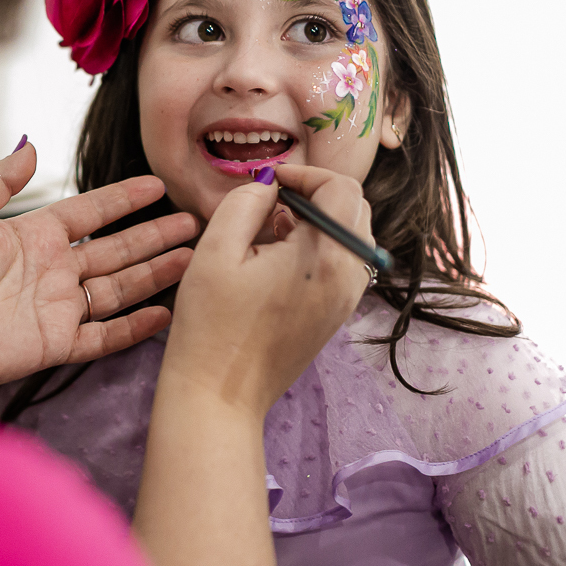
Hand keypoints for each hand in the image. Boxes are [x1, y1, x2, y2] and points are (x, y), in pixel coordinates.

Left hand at [0, 142, 197, 391]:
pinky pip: (105, 335)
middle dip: (154, 235)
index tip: (157, 184)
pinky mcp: (57, 343)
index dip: (123, 198)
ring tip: (191, 257)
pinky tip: (165, 313)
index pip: (90, 212)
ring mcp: (58, 307)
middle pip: (116, 249)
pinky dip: (135, 327)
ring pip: (120, 288)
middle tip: (193, 222)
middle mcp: (53, 270)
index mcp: (34, 235)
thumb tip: (31, 145)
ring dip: (155, 273)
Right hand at [164, 163, 371, 418]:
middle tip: (270, 201)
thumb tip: (268, 185)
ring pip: (352, 235)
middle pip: (355, 207)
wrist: (220, 393)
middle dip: (314, 192)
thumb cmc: (210, 325)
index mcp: (325, 256)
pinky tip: (277, 260)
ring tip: (270, 231)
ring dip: (318, 219)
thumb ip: (245, 202)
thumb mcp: (215, 249)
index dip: (304, 172)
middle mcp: (348, 277)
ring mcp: (346, 299)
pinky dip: (319, 248)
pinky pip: (343, 263)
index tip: (269, 180)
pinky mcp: (335, 315)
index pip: (340, 187)